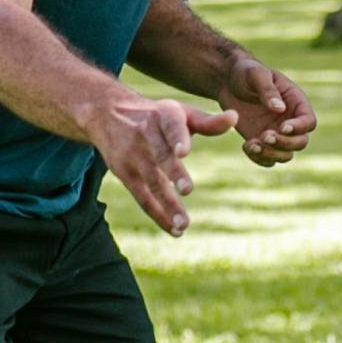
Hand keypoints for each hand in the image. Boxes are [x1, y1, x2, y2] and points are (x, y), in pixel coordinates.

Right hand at [91, 84, 232, 235]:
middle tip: (187, 190)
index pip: (171, 127)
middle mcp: (145, 135)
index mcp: (163, 115)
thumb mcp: (179, 112)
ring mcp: (133, 157)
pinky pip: (142, 198)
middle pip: (160, 156)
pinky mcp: (125, 174)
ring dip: (167, 205)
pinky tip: (175, 230)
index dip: (178, 138)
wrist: (106, 113)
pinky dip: (158, 215)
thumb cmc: (156, 115)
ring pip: (152, 182)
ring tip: (184, 225)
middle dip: (173, 173)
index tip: (184, 152)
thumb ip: (208, 121)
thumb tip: (235, 117)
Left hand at [220, 49, 317, 167]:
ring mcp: (277, 134)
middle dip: (285, 143)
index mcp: (296, 102)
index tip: (282, 127)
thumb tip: (280, 109)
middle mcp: (290, 121)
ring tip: (253, 145)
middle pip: (301, 142)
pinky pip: (268, 160)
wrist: (228, 82)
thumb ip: (268, 90)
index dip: (299, 128)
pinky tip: (247, 146)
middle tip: (264, 136)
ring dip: (272, 154)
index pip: (308, 121)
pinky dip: (259, 159)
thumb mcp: (256, 75)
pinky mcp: (262, 143)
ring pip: (286, 155)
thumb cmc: (246, 73)